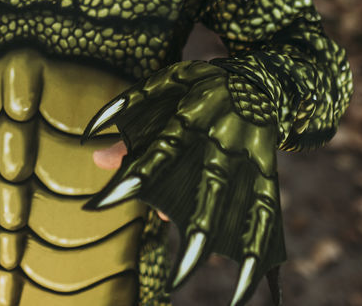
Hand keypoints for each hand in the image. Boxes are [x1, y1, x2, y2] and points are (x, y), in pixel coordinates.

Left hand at [83, 61, 284, 305]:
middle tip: (151, 247)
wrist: (260, 78)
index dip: (135, 174)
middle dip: (183, 217)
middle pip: (204, 182)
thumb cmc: (199, 88)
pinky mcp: (266, 169)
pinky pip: (264, 212)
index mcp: (191, 113)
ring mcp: (246, 154)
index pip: (159, 149)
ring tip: (184, 273)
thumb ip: (129, 117)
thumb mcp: (165, 89)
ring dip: (211, 237)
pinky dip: (256, 248)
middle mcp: (221, 136)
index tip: (107, 199)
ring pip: (230, 200)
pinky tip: (246, 284)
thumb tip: (94, 155)